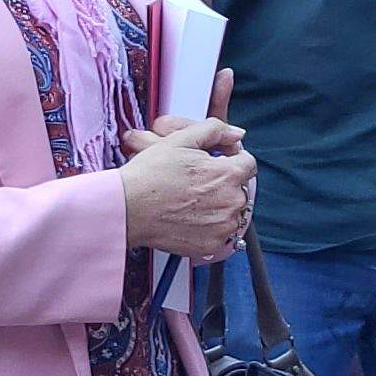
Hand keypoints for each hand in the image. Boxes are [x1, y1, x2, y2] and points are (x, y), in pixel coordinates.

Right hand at [114, 118, 252, 259]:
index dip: (230, 159)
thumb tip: (237, 134)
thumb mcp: (180, 140)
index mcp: (229, 174)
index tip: (214, 163)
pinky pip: (219, 233)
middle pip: (239, 188)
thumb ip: (215, 130)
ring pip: (230, 212)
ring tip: (189, 201)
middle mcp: (232, 202)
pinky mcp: (211, 245)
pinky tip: (187, 218)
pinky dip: (208, 227)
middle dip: (223, 183)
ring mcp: (223, 226)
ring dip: (217, 206)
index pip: (248, 163)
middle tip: (195, 183)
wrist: (127, 208)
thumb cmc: (150, 174)